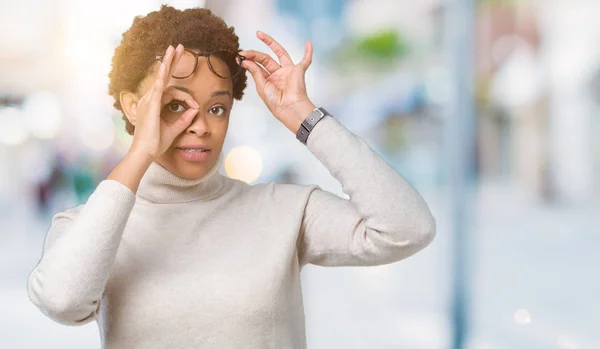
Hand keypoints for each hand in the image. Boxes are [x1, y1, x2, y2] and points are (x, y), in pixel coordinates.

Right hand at [129, 44, 199, 160]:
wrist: (145, 153)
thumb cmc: (155, 143)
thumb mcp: (174, 130)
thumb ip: (184, 119)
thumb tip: (195, 110)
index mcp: (154, 105)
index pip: (172, 93)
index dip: (186, 98)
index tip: (195, 106)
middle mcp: (149, 100)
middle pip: (163, 77)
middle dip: (172, 61)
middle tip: (179, 47)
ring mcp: (148, 101)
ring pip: (162, 78)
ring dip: (169, 62)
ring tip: (175, 48)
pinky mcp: (151, 105)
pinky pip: (158, 87)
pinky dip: (162, 76)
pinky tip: (166, 65)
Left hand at [239, 31, 316, 133]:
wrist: (289, 108)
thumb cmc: (276, 103)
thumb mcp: (262, 86)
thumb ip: (255, 72)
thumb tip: (245, 60)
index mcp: (269, 80)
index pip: (257, 66)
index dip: (248, 61)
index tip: (239, 57)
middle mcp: (278, 74)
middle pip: (265, 58)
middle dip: (254, 53)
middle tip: (244, 51)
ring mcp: (288, 71)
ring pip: (279, 53)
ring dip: (270, 43)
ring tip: (259, 34)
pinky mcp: (298, 71)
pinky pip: (306, 60)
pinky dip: (308, 52)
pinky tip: (308, 43)